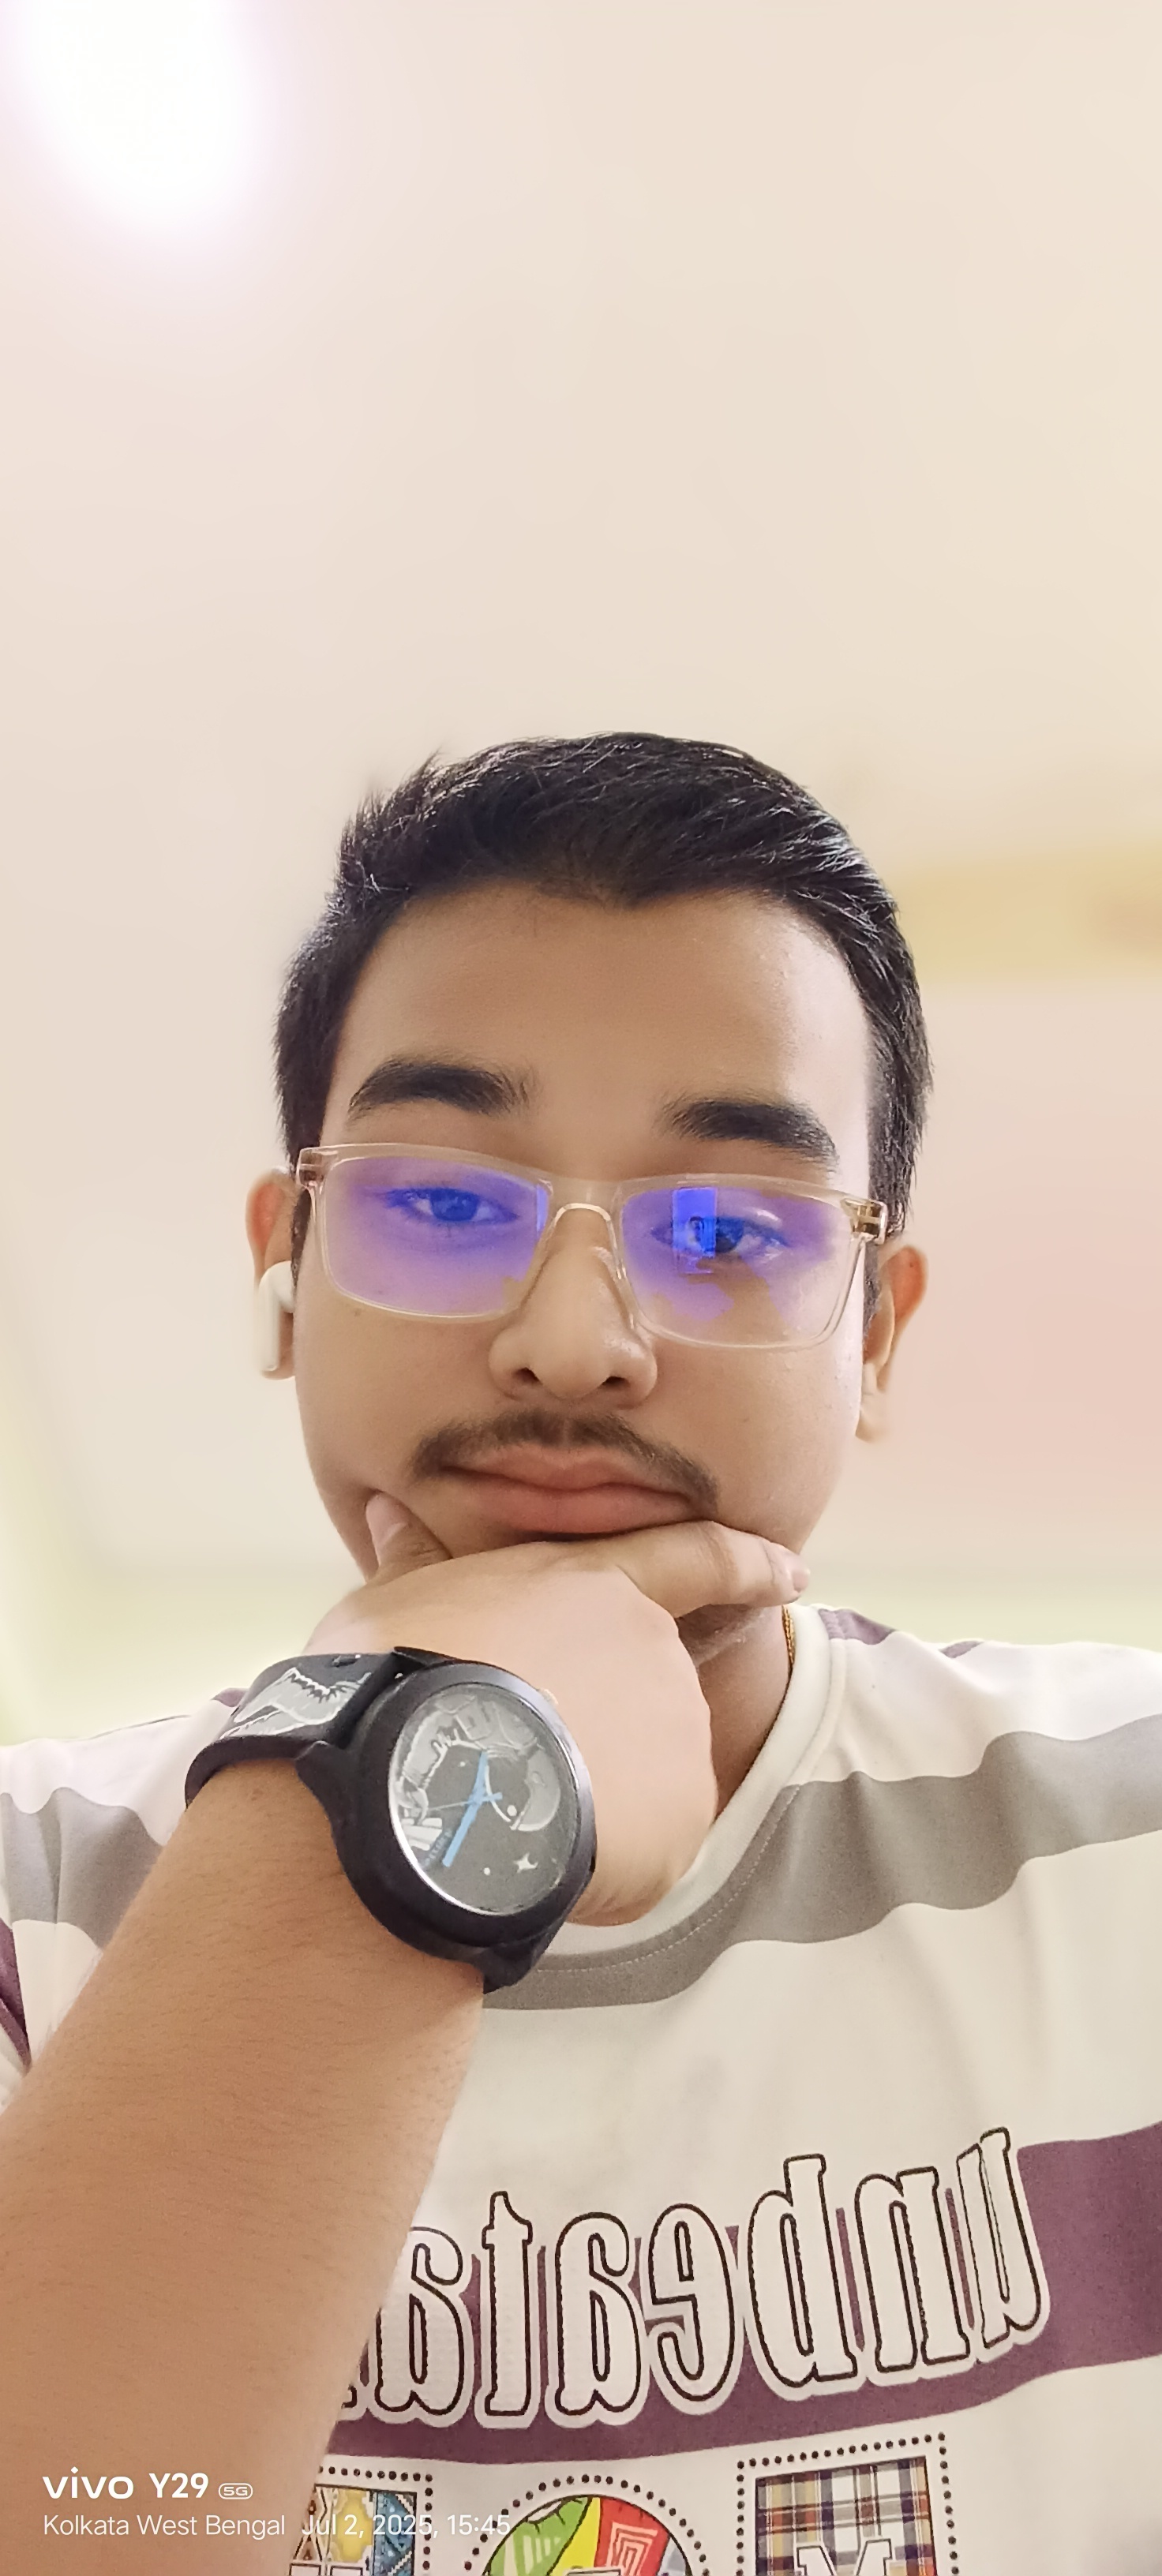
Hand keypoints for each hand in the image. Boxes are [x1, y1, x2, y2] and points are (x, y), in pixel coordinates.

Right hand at [306, 1501, 806, 1926]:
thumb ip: (416, 1564)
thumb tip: (388, 1509)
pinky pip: (647, 1848)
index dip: (747, 1562)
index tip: (790, 1571)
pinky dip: (604, 1862)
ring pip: (645, 1776)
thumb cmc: (399, 1678)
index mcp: (597, 1586)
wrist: (427, 1783)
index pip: (694, 1558)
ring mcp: (678, 1738)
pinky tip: (536, 1858)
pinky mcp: (682, 1824)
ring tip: (507, 1809)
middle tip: (515, 1757)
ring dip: (596, 1794)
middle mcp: (656, 1653)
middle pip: (646, 1692)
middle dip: (599, 1726)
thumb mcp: (395, 1605)